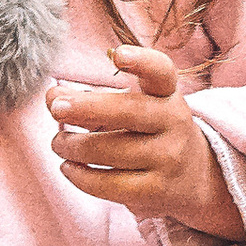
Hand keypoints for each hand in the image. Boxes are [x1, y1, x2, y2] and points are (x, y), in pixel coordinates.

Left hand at [49, 41, 244, 236]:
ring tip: (58, 143)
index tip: (117, 55)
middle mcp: (174, 122)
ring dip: (74, 146)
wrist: (194, 179)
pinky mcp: (156, 191)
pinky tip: (68, 167)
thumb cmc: (150, 134)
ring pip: (111, 151)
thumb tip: (51, 96)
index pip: (161, 72)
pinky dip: (81, 176)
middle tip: (56, 107)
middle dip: (87, 107)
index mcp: (167, 94)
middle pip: (129, 111)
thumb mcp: (131, 110)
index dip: (141, 61)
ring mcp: (168, 158)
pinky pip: (110, 184)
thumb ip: (91, 100)